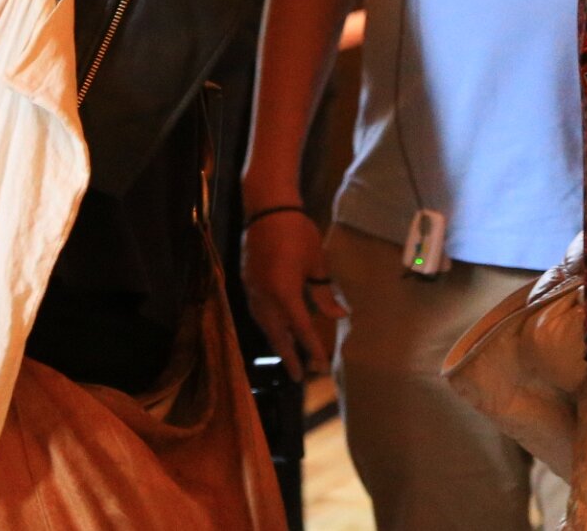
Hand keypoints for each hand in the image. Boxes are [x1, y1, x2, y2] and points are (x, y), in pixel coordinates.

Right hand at [242, 207, 343, 376]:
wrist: (267, 209)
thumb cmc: (297, 233)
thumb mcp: (316, 263)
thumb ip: (325, 293)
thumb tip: (339, 316)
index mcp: (285, 294)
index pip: (301, 330)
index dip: (313, 350)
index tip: (322, 367)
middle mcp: (266, 297)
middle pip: (278, 335)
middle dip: (290, 356)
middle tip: (300, 377)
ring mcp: (253, 291)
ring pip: (265, 325)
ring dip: (277, 342)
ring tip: (288, 356)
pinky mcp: (247, 283)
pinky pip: (258, 313)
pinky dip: (267, 325)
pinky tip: (275, 329)